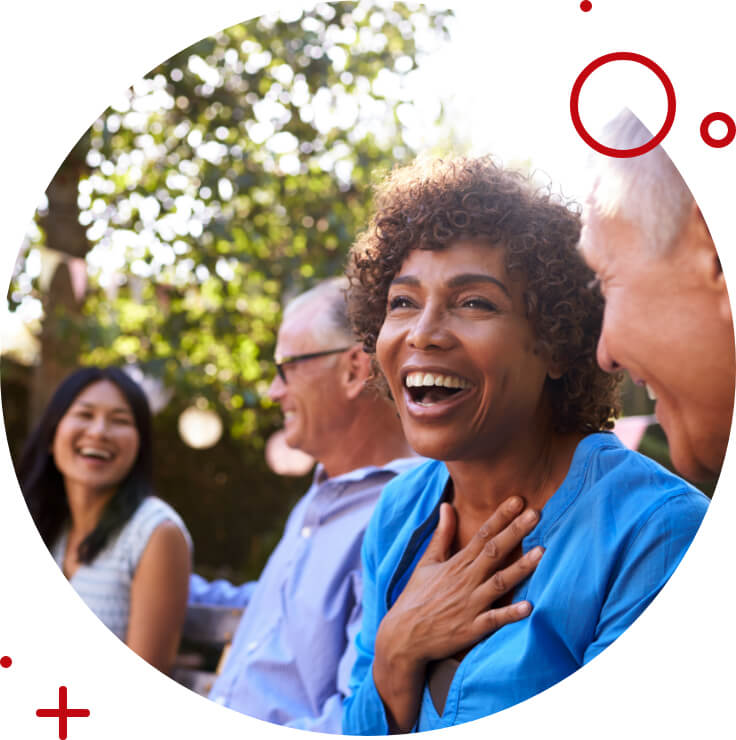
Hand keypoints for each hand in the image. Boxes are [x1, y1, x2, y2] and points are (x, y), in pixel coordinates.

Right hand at [373, 496, 541, 730]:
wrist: (403, 636)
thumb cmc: (416, 596)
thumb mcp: (427, 561)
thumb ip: (442, 534)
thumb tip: (446, 505)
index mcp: (456, 563)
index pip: (482, 534)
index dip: (501, 516)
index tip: (518, 500)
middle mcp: (466, 580)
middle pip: (495, 551)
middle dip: (516, 531)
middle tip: (536, 513)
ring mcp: (470, 604)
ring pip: (500, 582)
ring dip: (521, 568)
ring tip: (542, 552)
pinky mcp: (472, 629)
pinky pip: (495, 620)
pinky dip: (511, 614)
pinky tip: (529, 606)